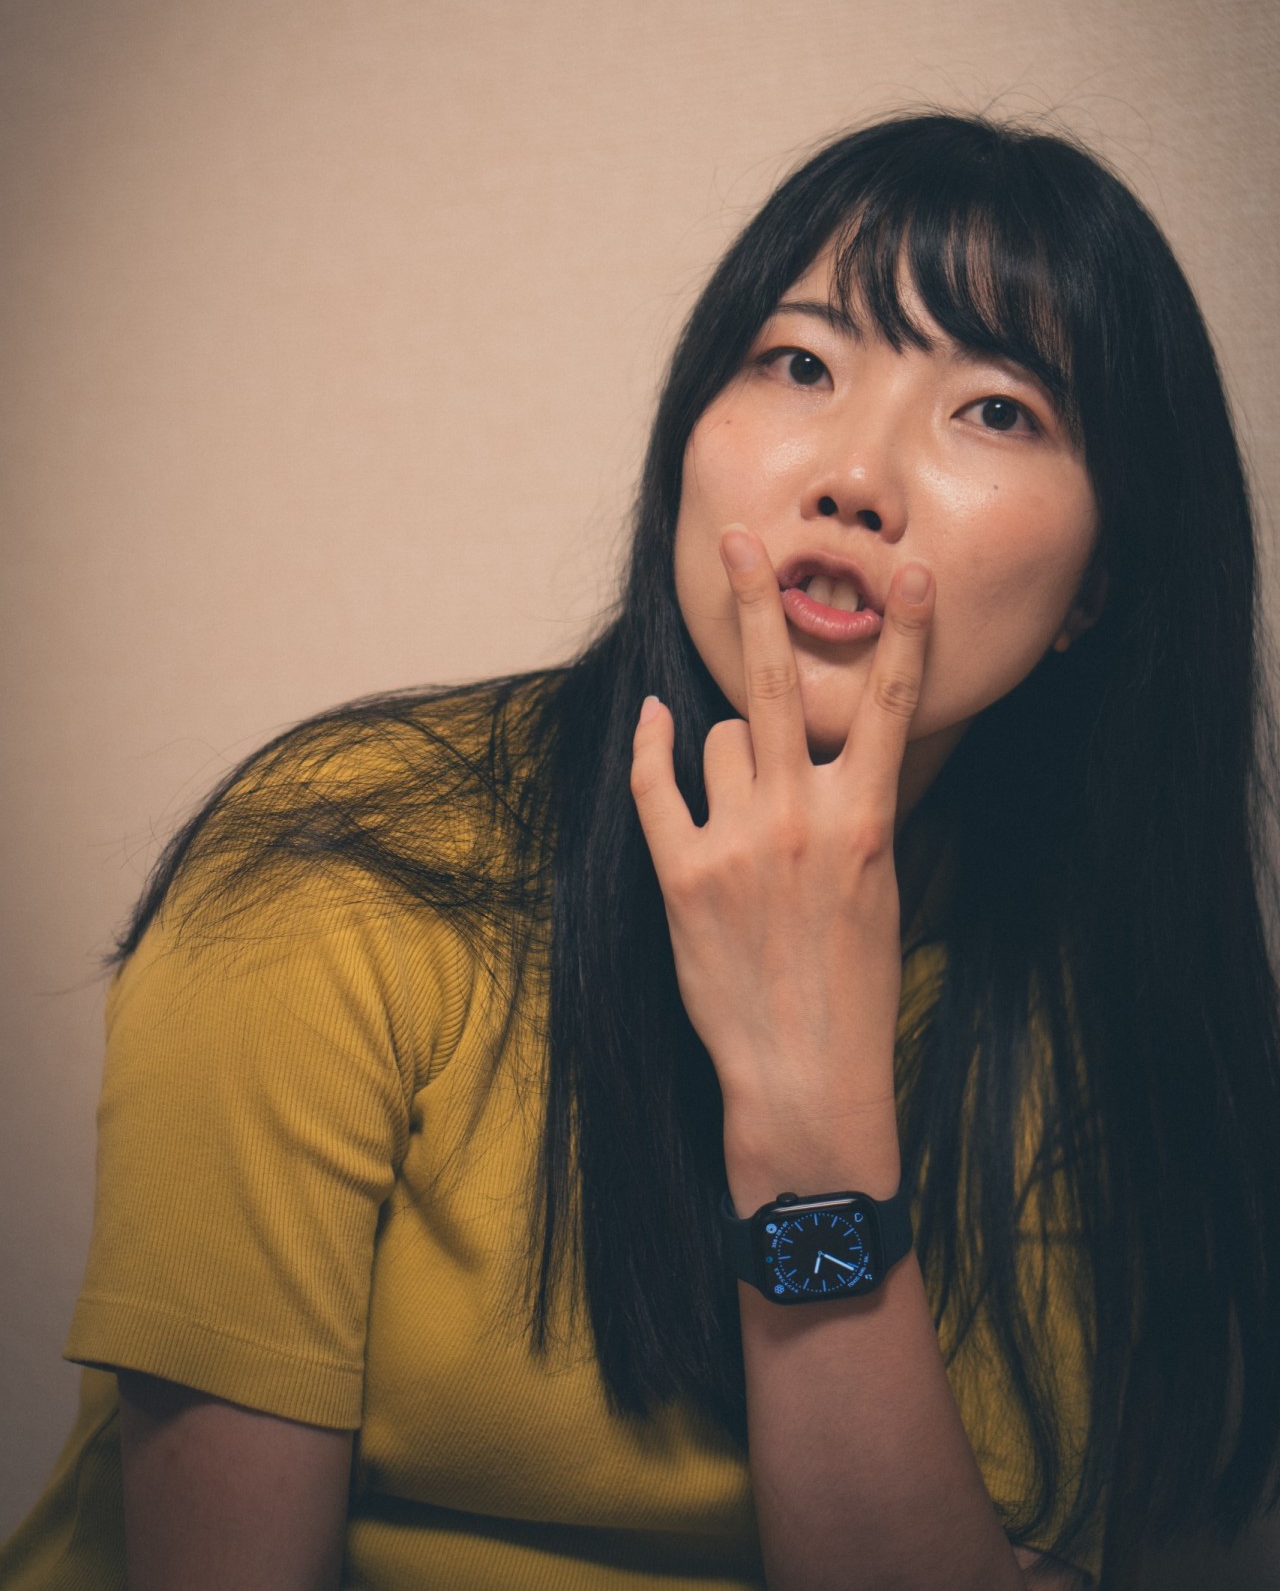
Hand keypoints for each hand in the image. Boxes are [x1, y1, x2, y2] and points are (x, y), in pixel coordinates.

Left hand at [630, 523, 933, 1158]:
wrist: (804, 1073)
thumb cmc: (851, 983)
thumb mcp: (879, 887)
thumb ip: (852, 812)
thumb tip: (819, 751)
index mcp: (865, 821)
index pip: (889, 709)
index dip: (904, 635)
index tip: (908, 575)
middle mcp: (802, 819)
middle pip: (775, 684)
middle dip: (759, 602)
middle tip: (739, 541)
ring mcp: (737, 844)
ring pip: (718, 738)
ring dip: (725, 752)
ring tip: (746, 814)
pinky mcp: (682, 874)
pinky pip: (657, 784)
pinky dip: (652, 749)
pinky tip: (653, 722)